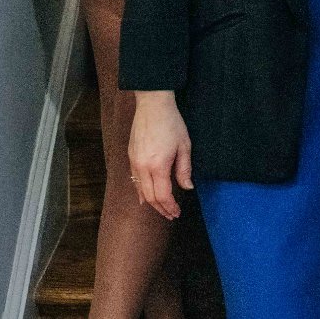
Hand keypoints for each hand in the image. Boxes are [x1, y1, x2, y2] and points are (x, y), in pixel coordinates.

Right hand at [128, 91, 192, 220]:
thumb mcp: (184, 146)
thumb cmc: (171, 123)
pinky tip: (146, 198)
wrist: (152, 104)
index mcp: (158, 165)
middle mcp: (143, 166)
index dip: (170, 207)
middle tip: (171, 215)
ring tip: (161, 209)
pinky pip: (135, 180)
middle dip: (161, 209)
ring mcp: (134, 161)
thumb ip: (184, 169)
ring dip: (151, 202)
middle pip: (150, 197)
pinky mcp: (131, 156)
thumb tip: (187, 188)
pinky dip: (141, 192)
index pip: (163, 195)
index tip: (177, 212)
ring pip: (140, 190)